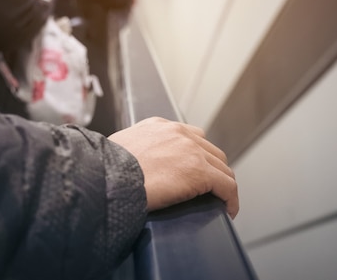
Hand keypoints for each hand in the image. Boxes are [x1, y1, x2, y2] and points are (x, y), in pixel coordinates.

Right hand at [109, 117, 238, 217]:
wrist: (108, 178)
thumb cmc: (106, 169)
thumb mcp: (120, 148)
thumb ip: (134, 151)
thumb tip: (132, 166)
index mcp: (159, 126)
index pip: (189, 136)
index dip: (195, 156)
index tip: (194, 171)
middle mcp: (178, 132)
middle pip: (210, 151)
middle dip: (212, 169)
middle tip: (209, 189)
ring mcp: (192, 151)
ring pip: (222, 168)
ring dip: (222, 185)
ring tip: (220, 201)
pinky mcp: (200, 172)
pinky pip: (227, 186)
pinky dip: (230, 199)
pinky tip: (227, 210)